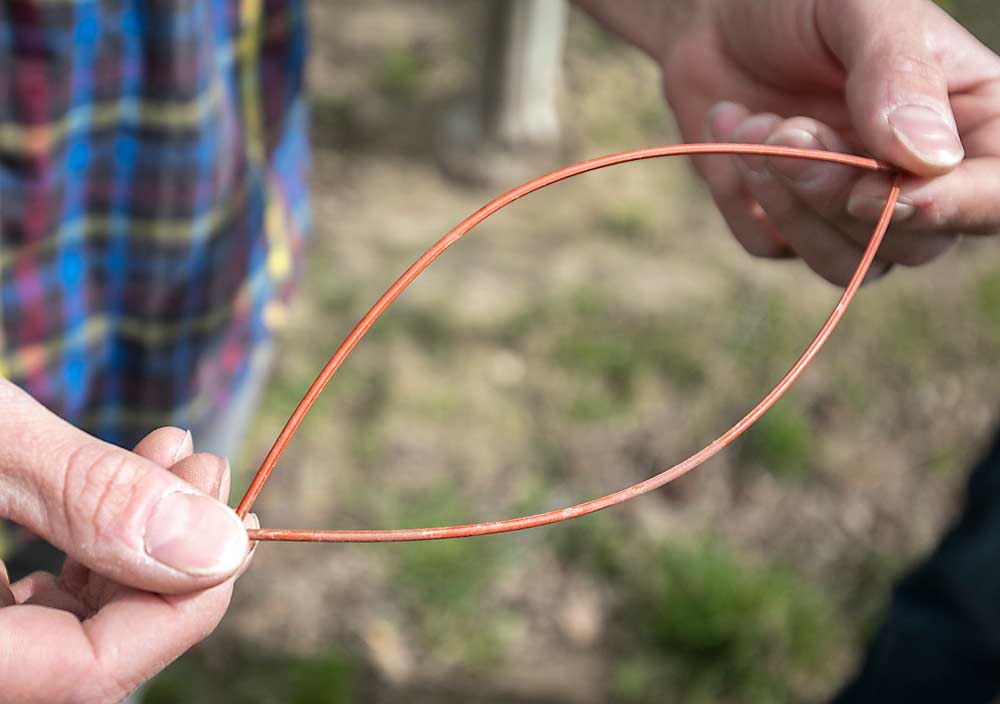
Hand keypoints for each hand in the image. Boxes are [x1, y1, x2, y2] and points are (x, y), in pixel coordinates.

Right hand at [0, 379, 255, 702]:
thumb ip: (88, 494)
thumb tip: (217, 546)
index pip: (85, 676)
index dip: (182, 606)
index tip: (237, 523)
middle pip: (78, 658)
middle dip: (164, 559)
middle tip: (206, 468)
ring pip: (56, 629)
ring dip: (131, 542)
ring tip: (175, 453)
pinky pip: (20, 603)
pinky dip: (80, 539)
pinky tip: (118, 474)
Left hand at [656, 0, 999, 284]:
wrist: (716, 15)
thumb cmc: (799, 2)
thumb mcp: (859, 9)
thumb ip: (898, 75)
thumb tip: (929, 161)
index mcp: (969, 118)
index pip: (994, 197)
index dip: (947, 209)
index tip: (873, 191)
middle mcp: (916, 176)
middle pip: (910, 244)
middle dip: (837, 193)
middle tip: (790, 129)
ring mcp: (850, 206)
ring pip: (843, 263)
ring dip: (791, 205)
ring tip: (755, 126)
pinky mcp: (786, 221)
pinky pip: (770, 247)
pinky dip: (740, 197)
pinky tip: (730, 129)